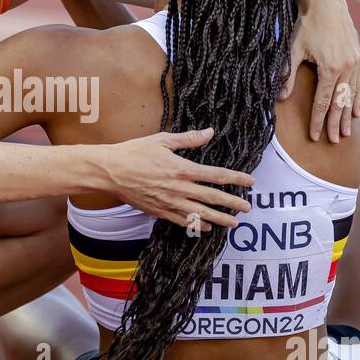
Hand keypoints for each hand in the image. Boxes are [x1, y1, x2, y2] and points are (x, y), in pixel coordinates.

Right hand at [102, 127, 253, 229]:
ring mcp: (169, 202)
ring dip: (219, 219)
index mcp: (182, 169)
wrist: (110, 171)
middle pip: (212, 198)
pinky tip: (206, 227)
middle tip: (247, 208)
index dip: (235, 179)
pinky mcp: (159, 211)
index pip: (216, 175)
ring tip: (234, 223)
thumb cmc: (134, 152)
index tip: (249, 182)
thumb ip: (188, 139)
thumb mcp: (162, 140)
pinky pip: (182, 220)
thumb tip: (209, 132)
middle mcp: (179, 188)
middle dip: (232, 203)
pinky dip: (196, 224)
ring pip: (200, 213)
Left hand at [282, 0, 359, 141]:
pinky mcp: (358, 57)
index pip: (323, 102)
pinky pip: (357, 84)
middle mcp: (347, 67)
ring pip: (351, 95)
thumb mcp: (293, 50)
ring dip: (347, 116)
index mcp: (331, 68)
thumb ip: (288, 74)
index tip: (314, 136)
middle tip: (334, 142)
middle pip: (340, 103)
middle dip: (336, 124)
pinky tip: (354, 113)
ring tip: (346, 133)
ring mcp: (355, 62)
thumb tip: (281, 98)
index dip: (318, 121)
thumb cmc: (306, 25)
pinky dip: (355, 99)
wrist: (327, 3)